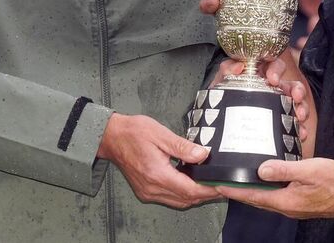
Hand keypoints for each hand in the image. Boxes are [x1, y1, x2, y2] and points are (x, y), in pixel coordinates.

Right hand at [97, 113, 220, 207]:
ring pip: (178, 201)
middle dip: (206, 194)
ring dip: (195, 196)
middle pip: (186, 199)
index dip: (208, 190)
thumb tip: (202, 155)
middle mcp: (152, 187)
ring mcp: (148, 192)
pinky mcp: (145, 192)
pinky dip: (183, 195)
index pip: (189, 189)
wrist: (112, 138)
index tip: (222, 185)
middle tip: (221, 185)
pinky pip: (169, 199)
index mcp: (156, 173)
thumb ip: (182, 146)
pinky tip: (191, 184)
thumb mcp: (160, 134)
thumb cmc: (133, 132)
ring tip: (210, 185)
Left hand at [208, 57, 310, 144]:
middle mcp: (274, 90)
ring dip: (302, 107)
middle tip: (295, 97)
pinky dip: (301, 128)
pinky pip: (295, 124)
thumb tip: (237, 66)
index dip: (277, 69)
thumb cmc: (221, 101)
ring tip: (300, 115)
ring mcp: (280, 106)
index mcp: (261, 77)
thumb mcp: (220, 85)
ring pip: (298, 102)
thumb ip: (226, 71)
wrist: (218, 126)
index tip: (273, 79)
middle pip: (291, 84)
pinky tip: (301, 133)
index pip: (274, 66)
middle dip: (297, 89)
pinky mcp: (283, 123)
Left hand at [217, 158, 333, 219]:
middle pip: (256, 200)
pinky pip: (276, 198)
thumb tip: (260, 169)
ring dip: (251, 191)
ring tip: (239, 180)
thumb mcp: (308, 170)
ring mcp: (293, 208)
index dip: (234, 190)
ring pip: (265, 200)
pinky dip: (265, 191)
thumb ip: (283, 169)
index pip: (252, 195)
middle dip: (238, 192)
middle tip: (222, 183)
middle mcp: (286, 208)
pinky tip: (265, 181)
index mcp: (285, 201)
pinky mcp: (299, 204)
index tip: (217, 185)